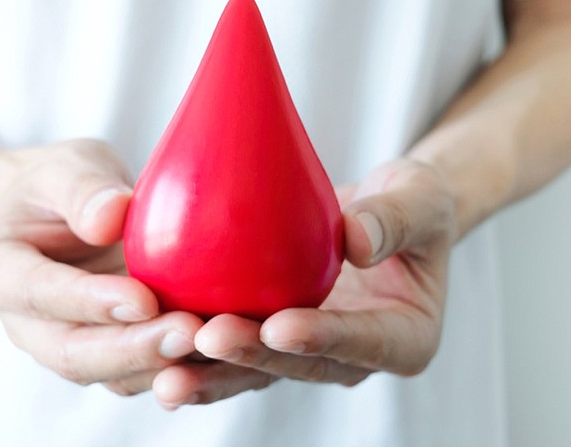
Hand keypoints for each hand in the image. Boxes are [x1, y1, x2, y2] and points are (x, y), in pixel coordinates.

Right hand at [0, 140, 204, 393]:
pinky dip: (178, 366)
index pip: (39, 294)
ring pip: (111, 374)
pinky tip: (218, 349)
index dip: (89, 301)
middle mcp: (26, 324)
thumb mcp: (65, 166)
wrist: (67, 211)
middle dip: (133, 349)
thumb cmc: (62, 184)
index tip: (143, 297)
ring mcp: (68, 345)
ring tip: (211, 344)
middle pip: (73, 353)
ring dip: (161, 364)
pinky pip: (141, 372)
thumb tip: (111, 218)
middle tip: (189, 332)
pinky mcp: (110, 353)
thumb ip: (81, 188)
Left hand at [150, 159, 455, 407]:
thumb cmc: (413, 203)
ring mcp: (309, 352)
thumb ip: (396, 217)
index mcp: (403, 339)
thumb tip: (357, 241)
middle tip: (207, 341)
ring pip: (256, 371)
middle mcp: (352, 357)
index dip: (321, 338)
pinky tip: (151, 343)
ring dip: (212, 372)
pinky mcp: (273, 337)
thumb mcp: (420, 196)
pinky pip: (233, 349)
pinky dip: (196, 350)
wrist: (384, 214)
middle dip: (251, 359)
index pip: (360, 343)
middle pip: (297, 366)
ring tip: (166, 374)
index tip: (279, 326)